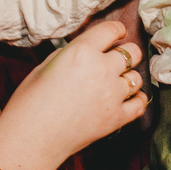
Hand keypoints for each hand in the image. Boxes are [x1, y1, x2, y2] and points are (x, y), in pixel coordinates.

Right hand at [0, 20, 147, 163]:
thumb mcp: (45, 66)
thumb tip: (85, 52)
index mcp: (82, 51)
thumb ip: (70, 54)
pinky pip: (140, 103)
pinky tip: (129, 99)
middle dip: (127, 54)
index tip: (118, 33)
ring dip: (128, 78)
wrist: (30, 139)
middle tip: (118, 60)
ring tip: (117, 83)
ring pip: (137, 78)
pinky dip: (137, 100)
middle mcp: (102, 69)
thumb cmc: (29, 103)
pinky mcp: (117, 118)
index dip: (117, 30)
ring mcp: (112, 94)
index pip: (111, 30)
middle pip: (132, 52)